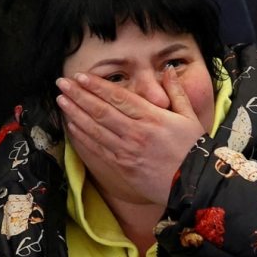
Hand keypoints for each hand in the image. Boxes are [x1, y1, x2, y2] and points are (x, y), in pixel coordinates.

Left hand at [56, 67, 205, 206]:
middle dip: (79, 95)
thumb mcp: (189, 116)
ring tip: (61, 101)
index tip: (80, 76)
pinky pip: (97, 149)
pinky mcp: (122, 167)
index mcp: (152, 117)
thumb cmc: (194, 149)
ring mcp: (126, 151)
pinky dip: (82, 136)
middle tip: (61, 83)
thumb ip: (176, 92)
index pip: (118, 97)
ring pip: (94, 129)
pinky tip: (72, 126)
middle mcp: (135, 133)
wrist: (194, 186)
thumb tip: (169, 69)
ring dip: (75, 113)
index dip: (96, 86)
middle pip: (100, 110)